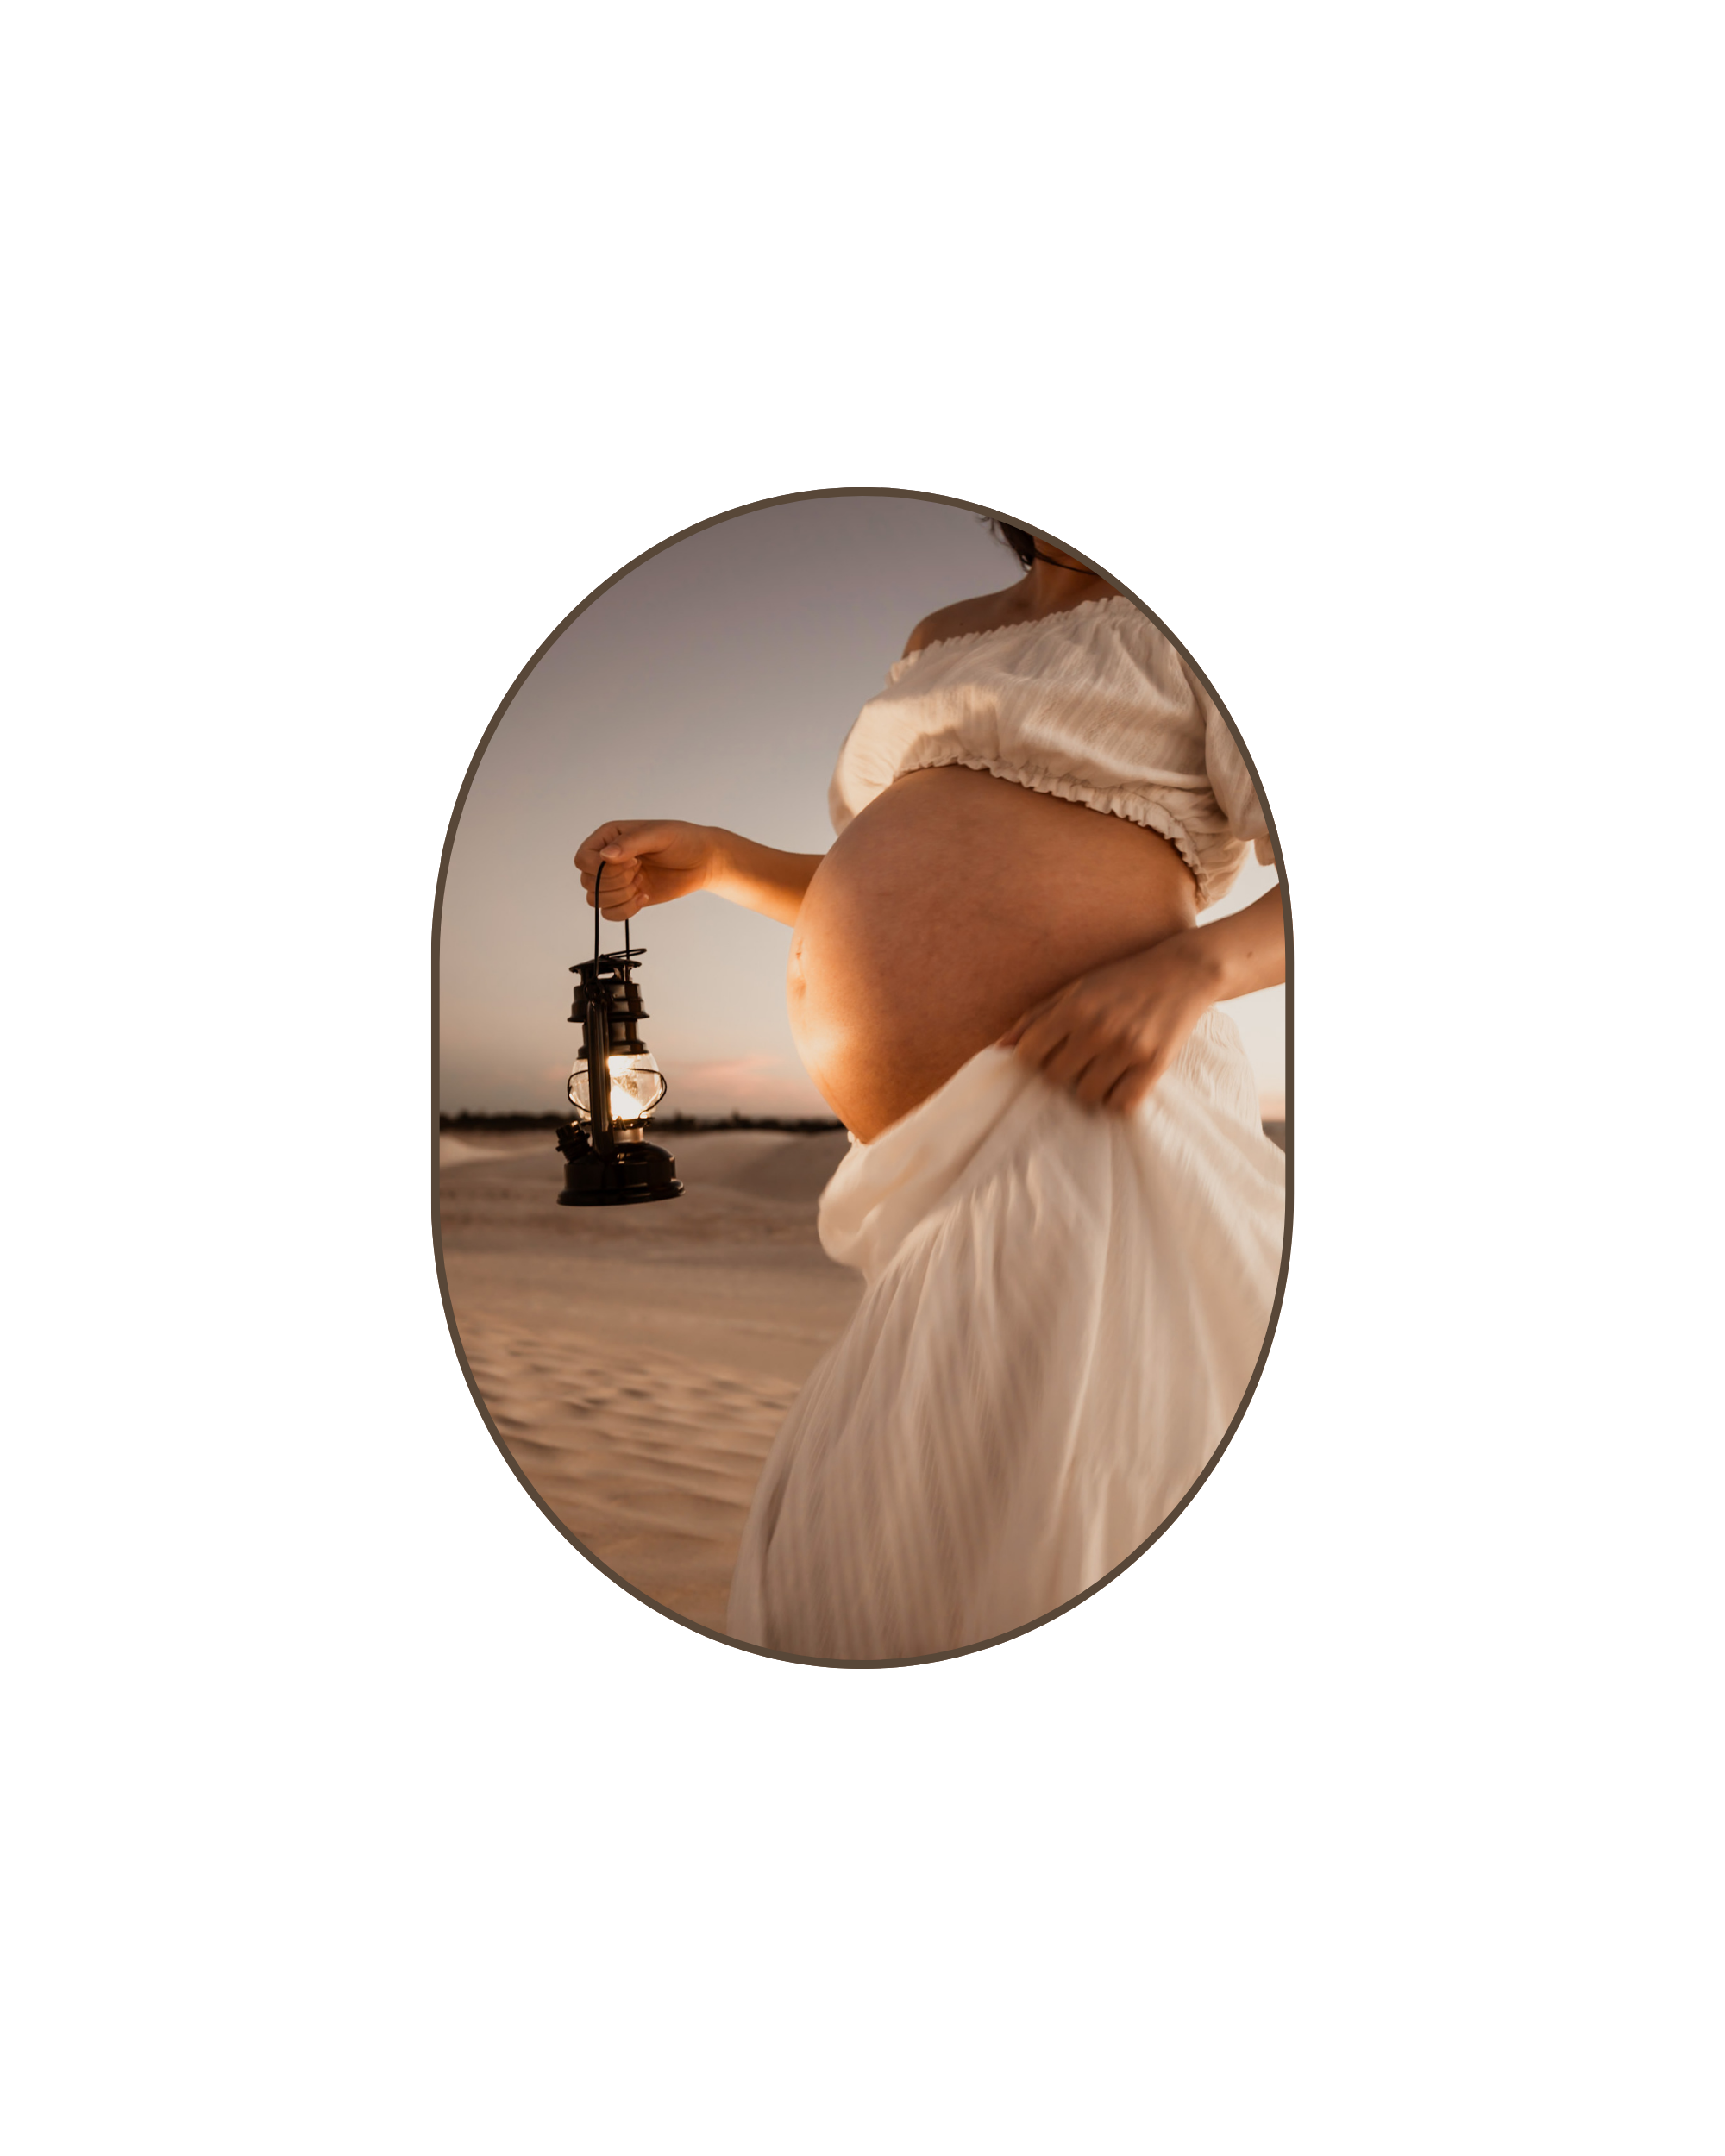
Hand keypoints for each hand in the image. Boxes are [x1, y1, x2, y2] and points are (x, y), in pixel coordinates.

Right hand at [573, 821, 719, 920]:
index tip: (631, 862)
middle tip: (640, 870)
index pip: (583, 858)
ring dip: (620, 897)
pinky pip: (610, 914)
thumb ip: (630, 843)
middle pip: (587, 882)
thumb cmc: (682, 840)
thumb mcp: (658, 835)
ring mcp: (617, 880)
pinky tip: (644, 897)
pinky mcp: (627, 897)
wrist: (702, 861)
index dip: (600, 867)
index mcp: (609, 838)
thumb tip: (605, 856)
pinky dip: (625, 910)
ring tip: (642, 883)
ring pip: (595, 900)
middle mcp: (608, 860)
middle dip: (615, 882)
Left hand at [996, 933, 1222, 1114]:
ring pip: (1086, 1096)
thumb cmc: (1123, 980)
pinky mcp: (1155, 1064)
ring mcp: (1127, 1048)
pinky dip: (1118, 1100)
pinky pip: (1122, 1104)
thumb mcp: (1077, 987)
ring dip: (1090, 1089)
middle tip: (1079, 1063)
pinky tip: (1122, 1082)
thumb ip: (1037, 1016)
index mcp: (1074, 1006)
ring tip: (1103, 1071)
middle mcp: (1098, 1028)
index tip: (1048, 1057)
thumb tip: (999, 1048)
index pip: (1030, 1054)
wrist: (1184, 971)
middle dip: (1062, 1074)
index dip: (1034, 1061)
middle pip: (1055, 1078)